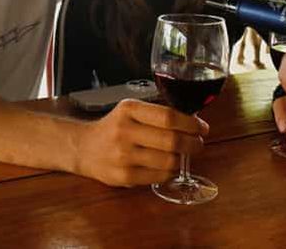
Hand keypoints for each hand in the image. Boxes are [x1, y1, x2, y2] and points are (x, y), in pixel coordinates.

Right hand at [75, 98, 208, 186]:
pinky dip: (170, 172)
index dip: (191, 123)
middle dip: (193, 143)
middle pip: (171, 140)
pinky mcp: (124, 176)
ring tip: (184, 155)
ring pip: (168, 160)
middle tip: (199, 143)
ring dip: (183, 159)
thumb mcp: (129, 110)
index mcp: (128, 110)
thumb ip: (155, 113)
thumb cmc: (113, 127)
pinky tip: (170, 166)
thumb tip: (192, 121)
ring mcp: (123, 156)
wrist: (83, 148)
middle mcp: (125, 131)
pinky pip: (159, 176)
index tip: (202, 127)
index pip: (168, 116)